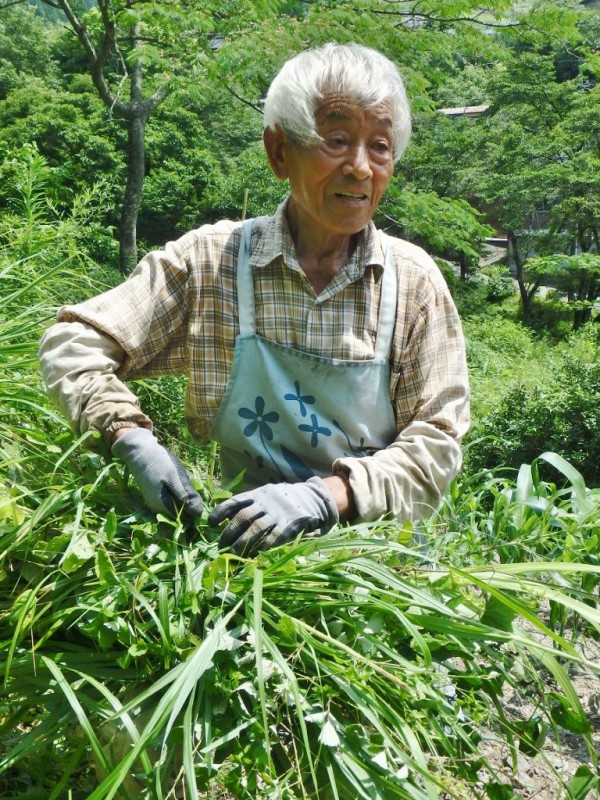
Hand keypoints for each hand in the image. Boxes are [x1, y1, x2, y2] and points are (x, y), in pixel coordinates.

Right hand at [111, 427, 202, 520]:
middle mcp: (156, 508)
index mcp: (162, 505)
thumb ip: (184, 495)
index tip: (198, 498)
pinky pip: (168, 501)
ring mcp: (153, 502)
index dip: (194, 511)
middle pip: (178, 514)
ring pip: (173, 507)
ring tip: (184, 484)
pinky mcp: (153, 496)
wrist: (139, 452)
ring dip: (182, 500)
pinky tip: (176, 484)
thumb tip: (197, 513)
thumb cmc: (158, 462)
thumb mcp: (173, 477)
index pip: (183, 519)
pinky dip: (175, 495)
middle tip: (192, 489)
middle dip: (188, 505)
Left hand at [208, 477, 338, 555]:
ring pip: (256, 529)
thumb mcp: (268, 495)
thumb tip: (228, 517)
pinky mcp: (289, 526)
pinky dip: (261, 547)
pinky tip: (252, 555)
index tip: (211, 522)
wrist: (315, 497)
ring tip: (231, 554)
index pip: (236, 501)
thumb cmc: (286, 499)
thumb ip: (252, 504)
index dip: (222, 511)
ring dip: (242, 543)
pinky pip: (273, 538)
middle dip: (230, 532)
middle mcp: (267, 503)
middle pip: (243, 517)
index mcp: (259, 494)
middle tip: (220, 546)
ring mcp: (278, 514)